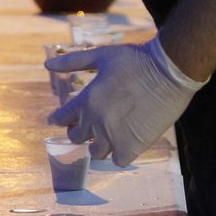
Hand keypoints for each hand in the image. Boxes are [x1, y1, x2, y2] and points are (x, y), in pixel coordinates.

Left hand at [46, 35, 205, 164]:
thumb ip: (73, 61)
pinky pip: (118, 160)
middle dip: (79, 132)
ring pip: (96, 152)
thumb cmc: (135, 59)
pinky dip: (119, 154)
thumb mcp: (102, 55)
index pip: (63, 117)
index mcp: (87, 100)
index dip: (60, 119)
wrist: (168, 70)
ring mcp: (114, 135)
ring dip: (98, 146)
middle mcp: (96, 120)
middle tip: (86, 128)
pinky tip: (124, 144)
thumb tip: (47, 65)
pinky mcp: (133, 146)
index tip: (58, 121)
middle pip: (77, 138)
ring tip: (105, 137)